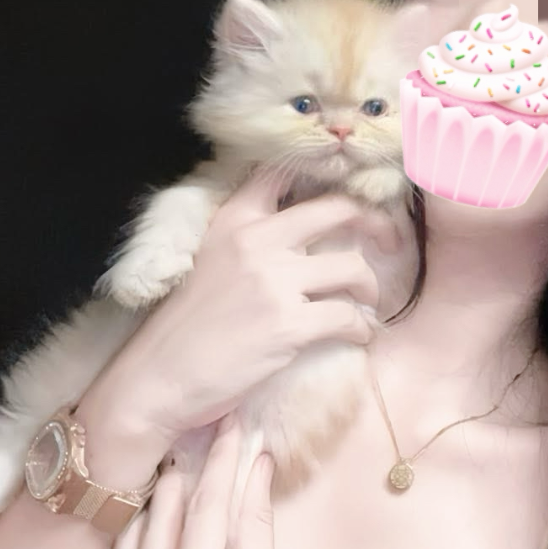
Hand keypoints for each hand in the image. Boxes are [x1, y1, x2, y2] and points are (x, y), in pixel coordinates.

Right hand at [83, 169, 400, 452]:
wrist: (158, 379)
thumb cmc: (187, 326)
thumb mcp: (212, 261)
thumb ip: (251, 239)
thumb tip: (304, 231)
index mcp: (234, 219)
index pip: (285, 170)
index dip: (328, 170)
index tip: (354, 189)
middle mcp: (256, 240)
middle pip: (337, 209)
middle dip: (375, 221)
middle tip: (389, 239)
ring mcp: (273, 282)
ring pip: (353, 267)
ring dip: (370, 288)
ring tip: (365, 303)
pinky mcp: (288, 325)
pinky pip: (349, 317)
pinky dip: (362, 328)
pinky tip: (356, 335)